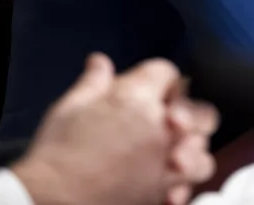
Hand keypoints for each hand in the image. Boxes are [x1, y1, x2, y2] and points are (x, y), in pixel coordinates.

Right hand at [11, 53, 217, 204]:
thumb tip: (99, 62)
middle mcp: (161, 128)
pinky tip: (166, 183)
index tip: (150, 87)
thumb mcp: (69, 107)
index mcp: (138, 98)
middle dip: (189, 112)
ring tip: (172, 154)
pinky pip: (189, 187)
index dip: (159, 78)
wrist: (51, 199)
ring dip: (191, 151)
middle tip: (170, 119)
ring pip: (202, 153)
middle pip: (200, 111)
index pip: (167, 72)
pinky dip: (182, 185)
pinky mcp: (162, 191)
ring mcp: (165, 162)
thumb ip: (93, 81)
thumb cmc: (57, 155)